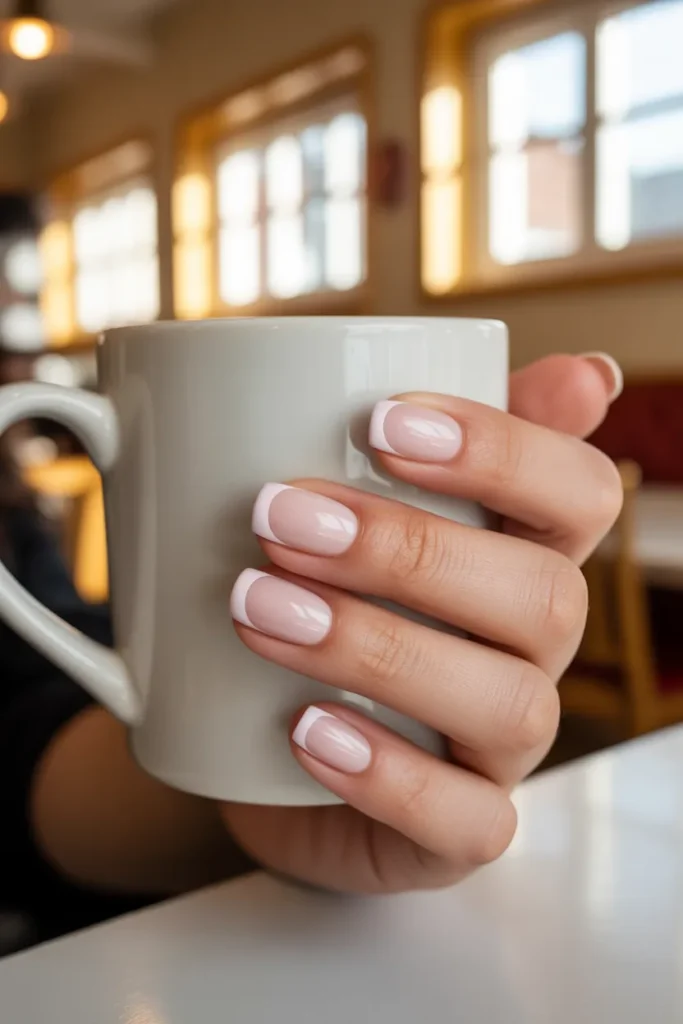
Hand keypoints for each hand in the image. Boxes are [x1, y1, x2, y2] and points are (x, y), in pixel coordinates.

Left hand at [221, 354, 622, 892]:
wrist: (252, 735)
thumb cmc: (325, 596)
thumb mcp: (361, 502)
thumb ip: (442, 436)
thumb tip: (592, 370)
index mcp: (525, 552)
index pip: (582, 491)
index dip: (504, 451)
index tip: (380, 418)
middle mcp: (534, 649)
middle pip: (543, 596)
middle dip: (410, 551)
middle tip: (277, 518)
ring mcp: (504, 746)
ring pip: (512, 706)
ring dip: (380, 650)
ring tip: (259, 611)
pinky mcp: (460, 830)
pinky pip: (471, 822)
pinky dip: (389, 775)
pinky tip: (304, 730)